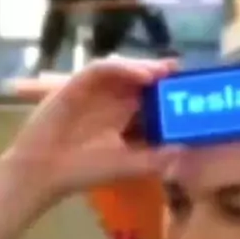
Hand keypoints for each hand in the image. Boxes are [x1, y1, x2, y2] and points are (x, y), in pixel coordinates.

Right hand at [6, 57, 179, 199]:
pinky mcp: (80, 82)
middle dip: (163, 76)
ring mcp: (98, 91)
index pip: (153, 102)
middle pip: (142, 82)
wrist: (48, 169)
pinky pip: (104, 69)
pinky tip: (143, 75)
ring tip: (166, 71)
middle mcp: (115, 103)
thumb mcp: (128, 166)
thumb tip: (184, 150)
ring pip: (125, 71)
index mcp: (127, 121)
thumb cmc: (86, 170)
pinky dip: (124, 68)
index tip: (191, 94)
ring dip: (146, 68)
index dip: (171, 96)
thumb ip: (156, 160)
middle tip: (183, 73)